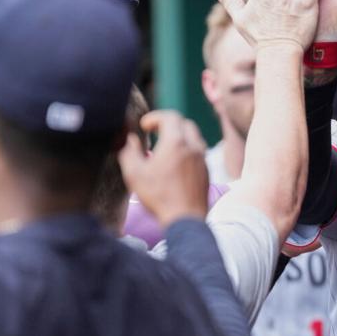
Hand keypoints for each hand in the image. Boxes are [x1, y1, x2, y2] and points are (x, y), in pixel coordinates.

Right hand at [118, 110, 209, 226]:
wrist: (185, 219)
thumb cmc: (159, 196)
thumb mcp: (134, 173)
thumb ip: (129, 150)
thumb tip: (129, 138)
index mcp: (176, 142)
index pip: (169, 116)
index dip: (154, 117)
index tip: (144, 126)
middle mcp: (193, 146)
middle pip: (184, 123)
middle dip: (168, 123)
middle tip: (154, 132)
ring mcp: (203, 159)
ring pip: (194, 136)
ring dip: (179, 136)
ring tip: (164, 147)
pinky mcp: (207, 171)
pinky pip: (198, 151)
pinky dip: (187, 149)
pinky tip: (175, 163)